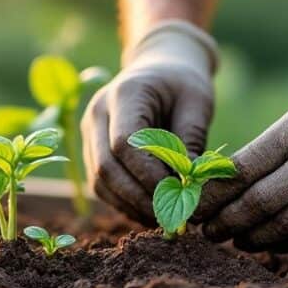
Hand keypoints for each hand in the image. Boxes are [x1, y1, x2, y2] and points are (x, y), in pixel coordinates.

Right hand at [82, 20, 217, 222]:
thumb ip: (191, 140)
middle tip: (173, 218)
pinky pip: (103, 185)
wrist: (160, 67)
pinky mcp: (92, 150)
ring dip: (131, 205)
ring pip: (100, 181)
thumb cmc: (183, 82)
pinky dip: (125, 202)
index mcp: (122, 94)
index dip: (149, 176)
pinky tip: (152, 211)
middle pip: (106, 167)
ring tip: (165, 219)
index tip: (180, 195)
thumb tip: (190, 187)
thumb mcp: (197, 101)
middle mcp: (97, 113)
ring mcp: (90, 133)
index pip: (123, 144)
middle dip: (139, 198)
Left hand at [196, 58, 287, 251]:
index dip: (215, 193)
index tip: (196, 207)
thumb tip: (228, 186)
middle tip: (209, 232)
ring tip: (239, 242)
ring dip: (259, 239)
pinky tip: (275, 244)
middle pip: (265, 201)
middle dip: (230, 222)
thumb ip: (277, 145)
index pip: (247, 165)